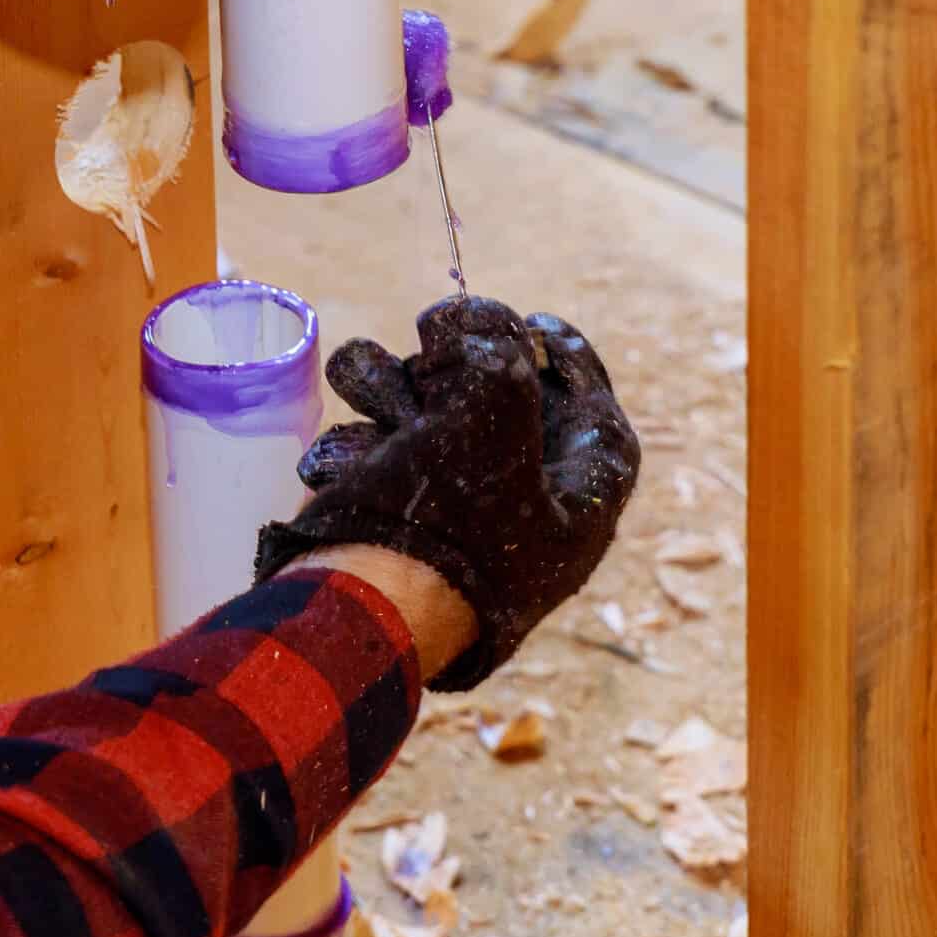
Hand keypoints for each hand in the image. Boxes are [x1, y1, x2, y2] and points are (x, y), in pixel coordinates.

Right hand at [255, 297, 640, 692]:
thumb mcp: (493, 408)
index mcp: (578, 504)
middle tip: (432, 353)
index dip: (570, 361)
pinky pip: (381, 453)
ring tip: (379, 406)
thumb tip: (467, 327)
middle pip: (502, 403)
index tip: (537, 323)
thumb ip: (495, 347)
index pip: (593, 417)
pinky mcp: (394, 520)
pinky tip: (343, 464)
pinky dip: (359, 444)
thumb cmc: (449, 518)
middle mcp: (522, 512)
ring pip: (426, 416)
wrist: (360, 612)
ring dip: (390, 393)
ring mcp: (455, 517)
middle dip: (455, 366)